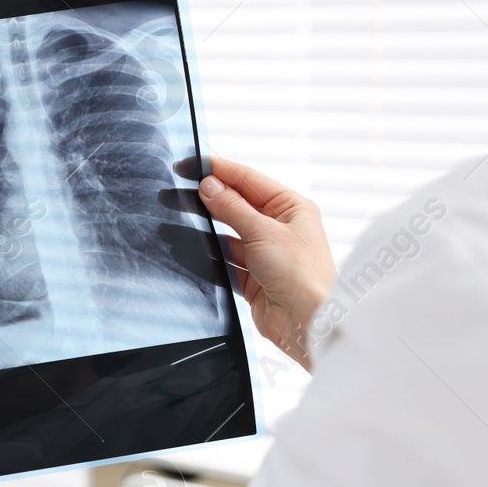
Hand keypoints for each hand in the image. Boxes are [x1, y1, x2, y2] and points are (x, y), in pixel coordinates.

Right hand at [199, 156, 335, 370]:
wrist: (308, 323)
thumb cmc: (303, 275)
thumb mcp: (264, 232)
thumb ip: (232, 208)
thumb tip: (208, 186)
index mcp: (291, 208)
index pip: (249, 180)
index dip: (220, 170)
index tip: (192, 164)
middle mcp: (279, 228)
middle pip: (237, 205)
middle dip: (209, 198)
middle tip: (179, 188)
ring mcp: (265, 253)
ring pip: (228, 233)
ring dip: (207, 228)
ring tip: (178, 216)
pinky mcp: (253, 278)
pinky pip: (225, 260)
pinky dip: (210, 255)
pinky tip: (191, 247)